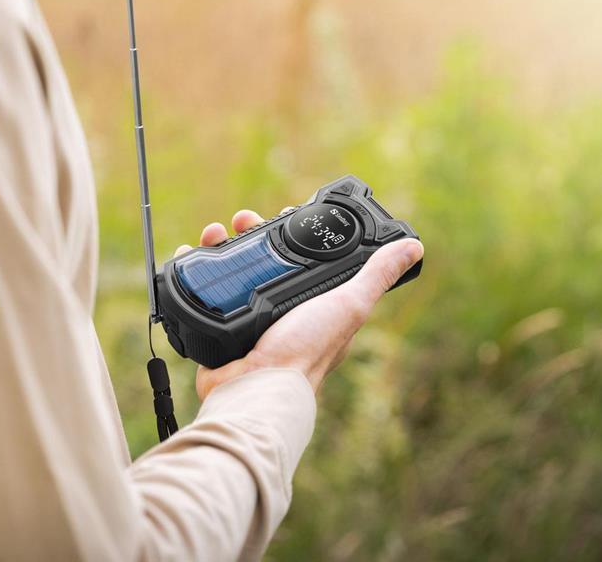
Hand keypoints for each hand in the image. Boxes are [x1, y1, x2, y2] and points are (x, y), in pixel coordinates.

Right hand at [173, 209, 423, 399]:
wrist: (255, 388)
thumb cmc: (306, 351)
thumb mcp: (348, 304)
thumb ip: (376, 275)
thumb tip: (413, 247)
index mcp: (307, 301)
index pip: (298, 255)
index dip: (289, 231)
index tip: (280, 214)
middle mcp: (276, 308)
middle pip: (258, 258)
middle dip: (248, 232)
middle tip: (241, 219)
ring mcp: (243, 317)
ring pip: (227, 270)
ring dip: (218, 245)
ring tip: (211, 234)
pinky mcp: (215, 325)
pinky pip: (200, 291)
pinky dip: (191, 270)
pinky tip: (187, 254)